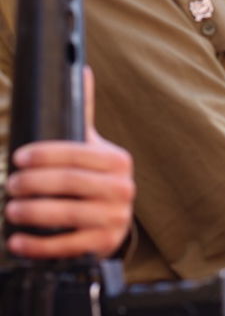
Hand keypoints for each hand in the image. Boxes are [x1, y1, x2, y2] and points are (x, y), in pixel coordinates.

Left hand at [5, 67, 134, 258]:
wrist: (107, 221)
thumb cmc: (89, 180)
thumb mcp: (89, 147)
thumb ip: (83, 112)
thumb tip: (82, 70)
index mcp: (118, 160)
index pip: (78, 153)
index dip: (45, 155)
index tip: (18, 157)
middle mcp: (123, 188)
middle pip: (72, 183)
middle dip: (34, 184)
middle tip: (9, 184)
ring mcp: (116, 217)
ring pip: (70, 214)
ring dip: (34, 212)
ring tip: (10, 210)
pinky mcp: (104, 244)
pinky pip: (69, 245)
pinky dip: (39, 244)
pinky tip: (17, 241)